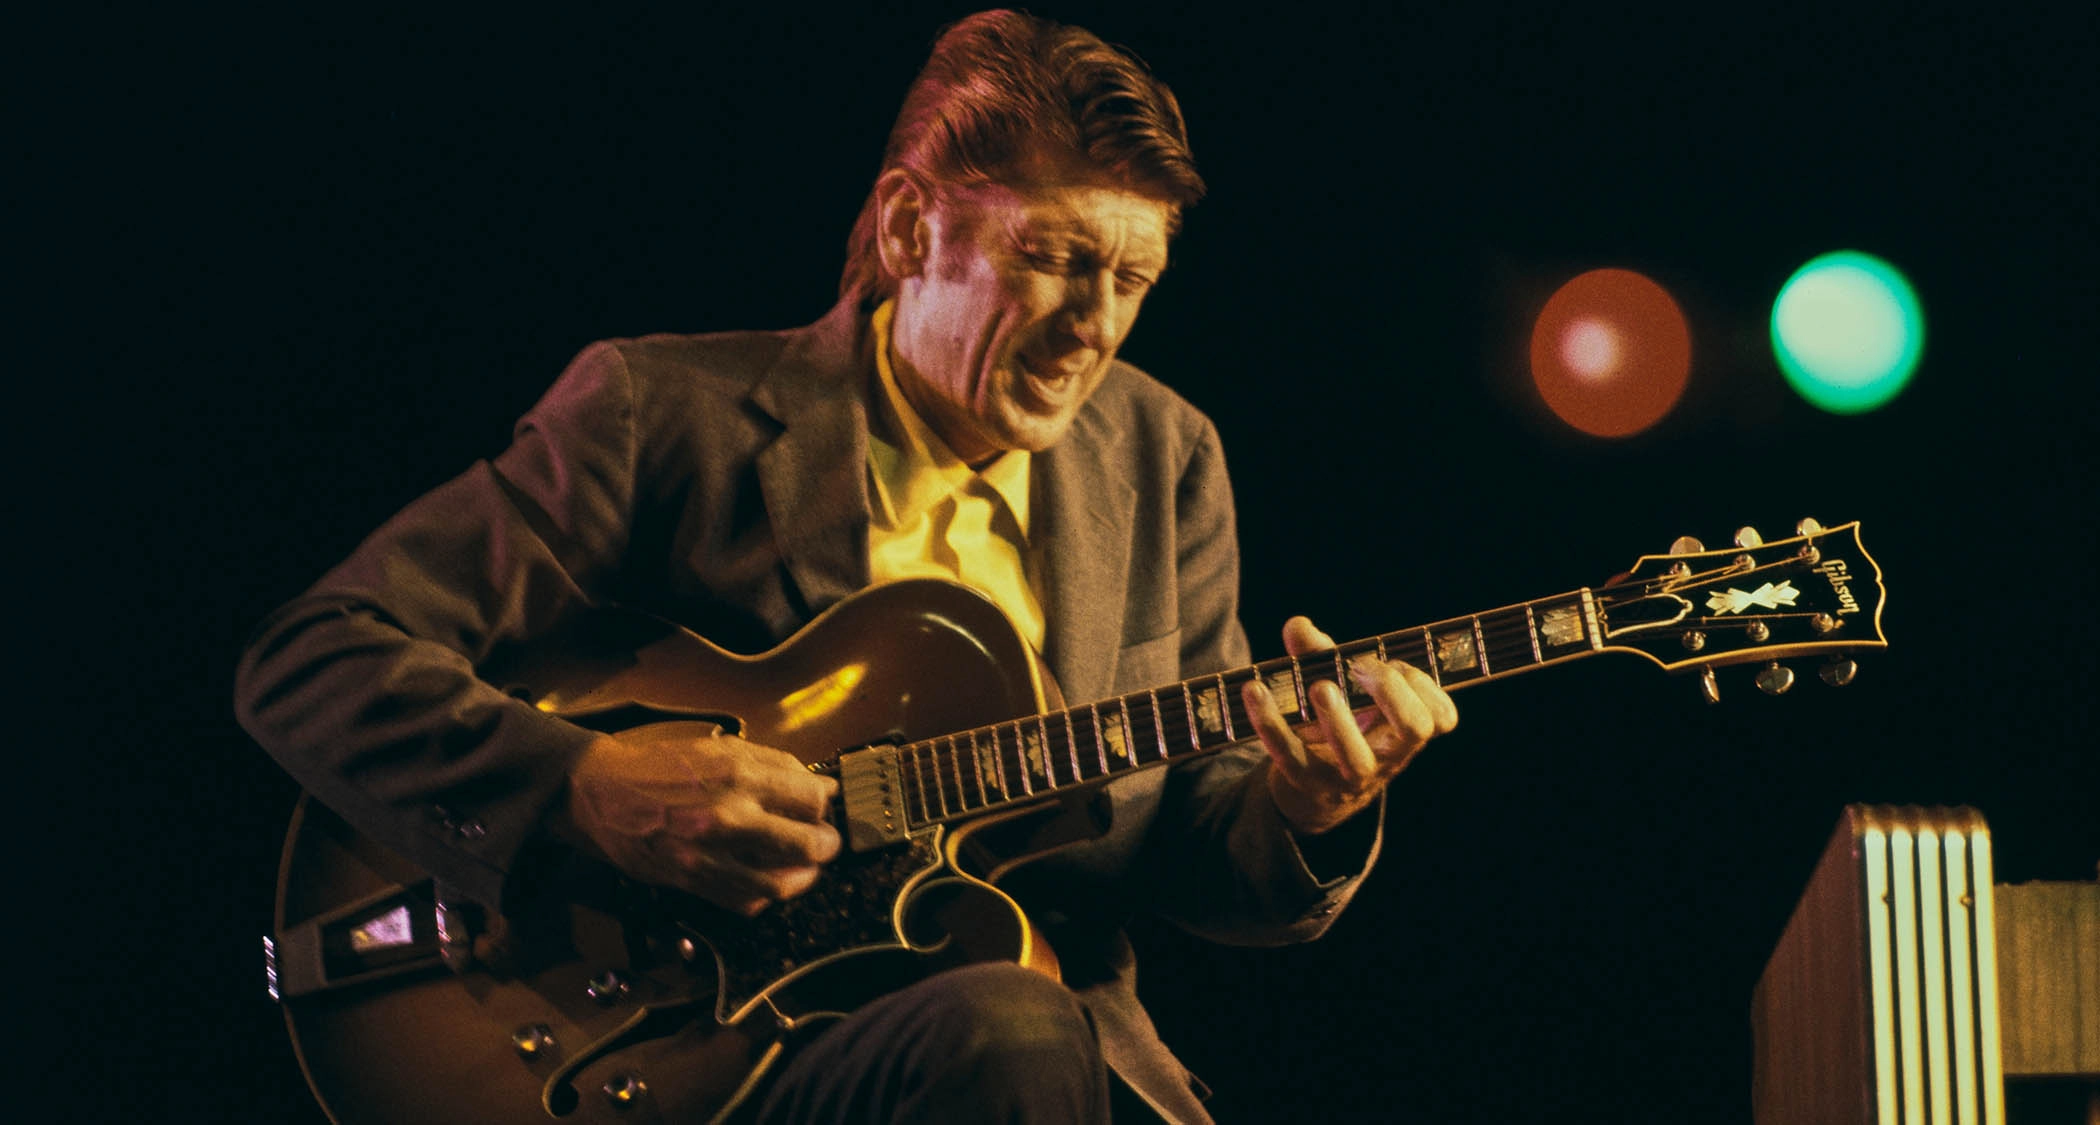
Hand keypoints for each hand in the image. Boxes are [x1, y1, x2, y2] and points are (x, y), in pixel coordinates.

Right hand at [559, 722, 841, 914]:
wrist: (599, 792)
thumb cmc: (660, 765)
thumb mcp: (719, 747)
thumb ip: (773, 765)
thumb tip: (819, 785)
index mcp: (738, 774)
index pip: (811, 798)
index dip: (823, 804)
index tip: (822, 805)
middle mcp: (729, 816)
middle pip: (806, 844)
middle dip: (826, 845)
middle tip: (826, 842)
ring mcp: (709, 854)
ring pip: (780, 884)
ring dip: (803, 878)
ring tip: (806, 869)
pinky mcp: (691, 881)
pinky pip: (744, 902)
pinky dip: (764, 897)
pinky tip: (767, 882)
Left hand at [1241, 616, 1457, 834]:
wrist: (1309, 787)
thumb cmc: (1336, 724)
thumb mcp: (1338, 687)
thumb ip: (1322, 654)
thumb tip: (1298, 626)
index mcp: (1403, 732)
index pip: (1441, 717)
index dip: (1423, 686)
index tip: (1392, 663)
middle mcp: (1386, 756)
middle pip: (1414, 730)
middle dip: (1391, 692)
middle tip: (1360, 668)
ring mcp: (1349, 777)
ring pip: (1356, 760)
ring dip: (1338, 719)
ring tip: (1319, 687)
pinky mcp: (1307, 783)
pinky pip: (1291, 758)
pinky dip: (1270, 722)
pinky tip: (1254, 690)